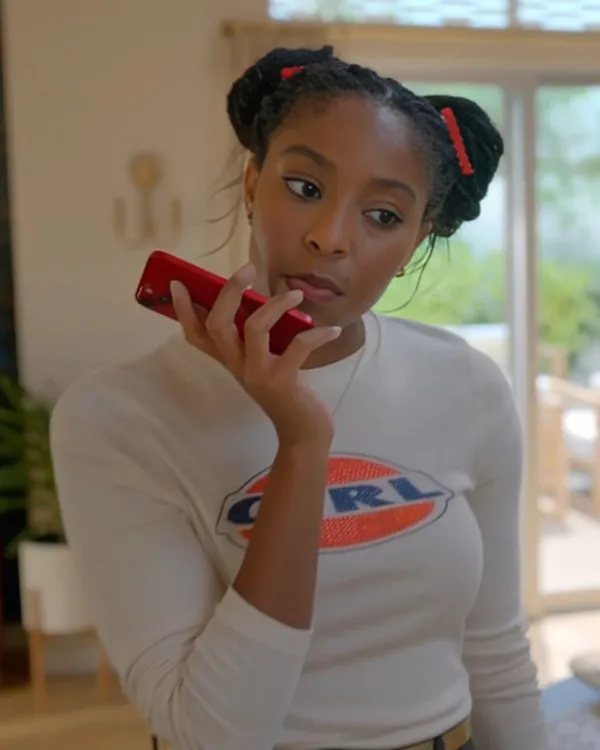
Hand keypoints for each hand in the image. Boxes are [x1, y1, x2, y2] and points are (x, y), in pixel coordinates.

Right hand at [170, 263, 340, 446]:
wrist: (302, 433)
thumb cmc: (286, 392)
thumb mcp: (263, 364)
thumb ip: (255, 340)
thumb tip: (258, 301)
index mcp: (230, 360)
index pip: (195, 335)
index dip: (183, 310)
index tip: (177, 283)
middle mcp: (237, 366)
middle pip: (217, 324)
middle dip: (230, 291)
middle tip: (248, 269)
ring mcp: (257, 375)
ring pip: (253, 328)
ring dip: (276, 305)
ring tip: (297, 294)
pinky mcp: (282, 382)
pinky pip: (297, 347)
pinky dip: (317, 335)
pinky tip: (331, 330)